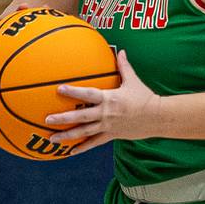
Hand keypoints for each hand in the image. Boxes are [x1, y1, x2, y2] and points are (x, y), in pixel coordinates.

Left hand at [45, 49, 162, 154]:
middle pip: (81, 117)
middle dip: (63, 118)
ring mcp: (107, 126)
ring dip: (67, 136)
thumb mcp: (133, 81)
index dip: (73, 92)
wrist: (157, 117)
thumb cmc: (145, 97)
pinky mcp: (111, 135)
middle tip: (47, 119)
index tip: (59, 89)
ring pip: (84, 132)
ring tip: (51, 138)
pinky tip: (70, 152)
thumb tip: (120, 51)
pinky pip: (94, 143)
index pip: (88, 94)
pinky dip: (82, 147)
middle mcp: (106, 113)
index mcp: (109, 98)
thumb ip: (124, 67)